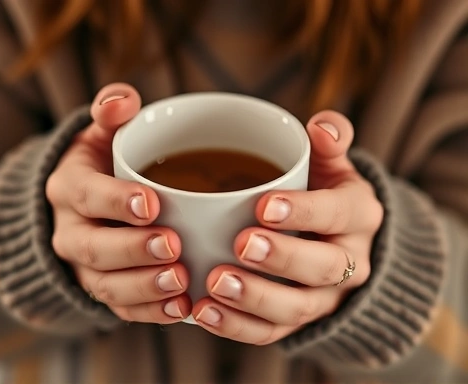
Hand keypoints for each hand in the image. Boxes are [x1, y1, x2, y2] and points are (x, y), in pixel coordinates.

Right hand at [46, 83, 190, 323]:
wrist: (86, 204)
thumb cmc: (104, 164)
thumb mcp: (103, 133)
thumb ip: (112, 112)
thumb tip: (123, 100)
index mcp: (69, 188)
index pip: (86, 195)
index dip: (115, 201)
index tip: (152, 204)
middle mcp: (70, 231)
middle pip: (94, 248)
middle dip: (134, 250)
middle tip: (173, 246)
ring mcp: (85, 266)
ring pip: (107, 285)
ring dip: (144, 287)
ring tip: (181, 281)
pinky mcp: (104, 288)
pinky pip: (121, 309)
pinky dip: (151, 312)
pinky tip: (183, 309)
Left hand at [193, 111, 382, 343]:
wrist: (339, 241)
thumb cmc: (324, 193)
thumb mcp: (332, 165)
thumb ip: (329, 141)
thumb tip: (322, 124)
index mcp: (357, 216)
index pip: (337, 214)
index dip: (304, 212)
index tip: (264, 205)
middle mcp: (349, 262)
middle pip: (323, 268)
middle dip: (281, 258)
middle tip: (240, 244)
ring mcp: (325, 298)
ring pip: (297, 308)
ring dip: (255, 299)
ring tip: (214, 283)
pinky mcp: (300, 321)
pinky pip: (272, 333)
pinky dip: (238, 327)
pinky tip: (205, 312)